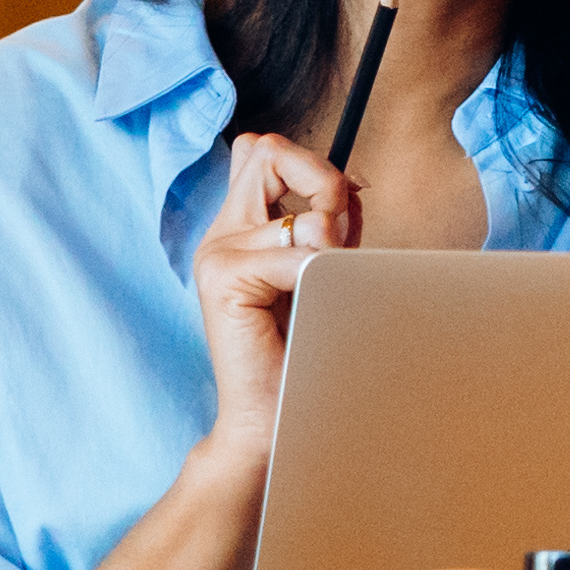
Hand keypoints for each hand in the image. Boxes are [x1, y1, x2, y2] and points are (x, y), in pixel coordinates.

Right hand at [184, 136, 359, 438]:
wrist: (266, 420)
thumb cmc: (298, 350)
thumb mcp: (317, 271)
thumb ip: (325, 224)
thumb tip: (353, 183)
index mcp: (238, 228)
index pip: (263, 150)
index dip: (312, 167)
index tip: (341, 212)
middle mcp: (221, 233)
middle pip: (268, 149)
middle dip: (323, 181)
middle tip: (337, 238)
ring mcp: (216, 253)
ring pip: (292, 201)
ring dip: (331, 237)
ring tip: (325, 281)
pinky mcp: (223, 279)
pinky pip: (296, 254)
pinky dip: (319, 275)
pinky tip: (309, 306)